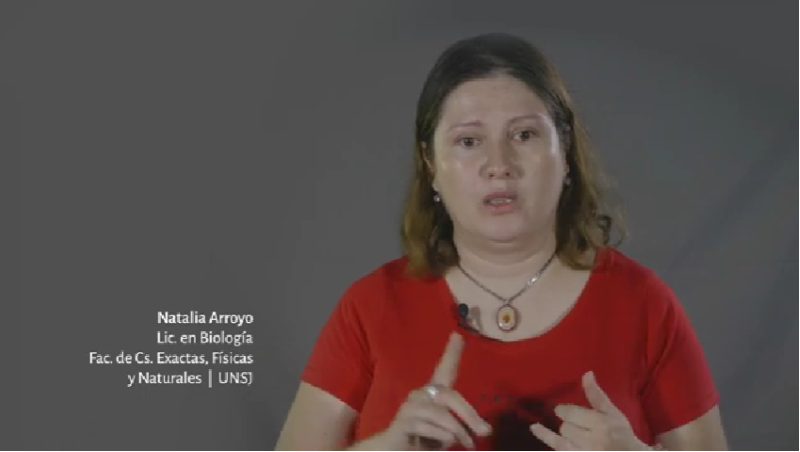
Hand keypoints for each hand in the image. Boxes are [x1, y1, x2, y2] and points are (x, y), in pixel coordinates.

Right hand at [380, 332, 491, 449]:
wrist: (392, 451)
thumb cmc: (423, 440)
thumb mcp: (447, 432)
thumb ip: (461, 426)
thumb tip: (484, 429)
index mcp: (432, 394)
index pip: (444, 370)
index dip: (451, 353)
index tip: (458, 335)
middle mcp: (420, 394)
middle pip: (450, 396)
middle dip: (470, 415)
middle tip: (485, 431)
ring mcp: (411, 406)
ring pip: (444, 416)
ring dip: (457, 434)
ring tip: (462, 444)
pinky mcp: (404, 421)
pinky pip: (433, 429)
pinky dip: (442, 440)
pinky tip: (433, 444)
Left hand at [529, 371, 647, 450]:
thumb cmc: (621, 433)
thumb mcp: (612, 412)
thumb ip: (596, 395)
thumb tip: (587, 374)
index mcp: (600, 424)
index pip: (572, 414)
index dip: (565, 412)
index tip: (562, 411)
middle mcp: (591, 440)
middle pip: (566, 428)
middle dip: (568, 424)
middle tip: (575, 425)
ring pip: (561, 441)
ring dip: (563, 434)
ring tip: (561, 429)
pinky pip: (559, 449)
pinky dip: (546, 437)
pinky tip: (535, 428)